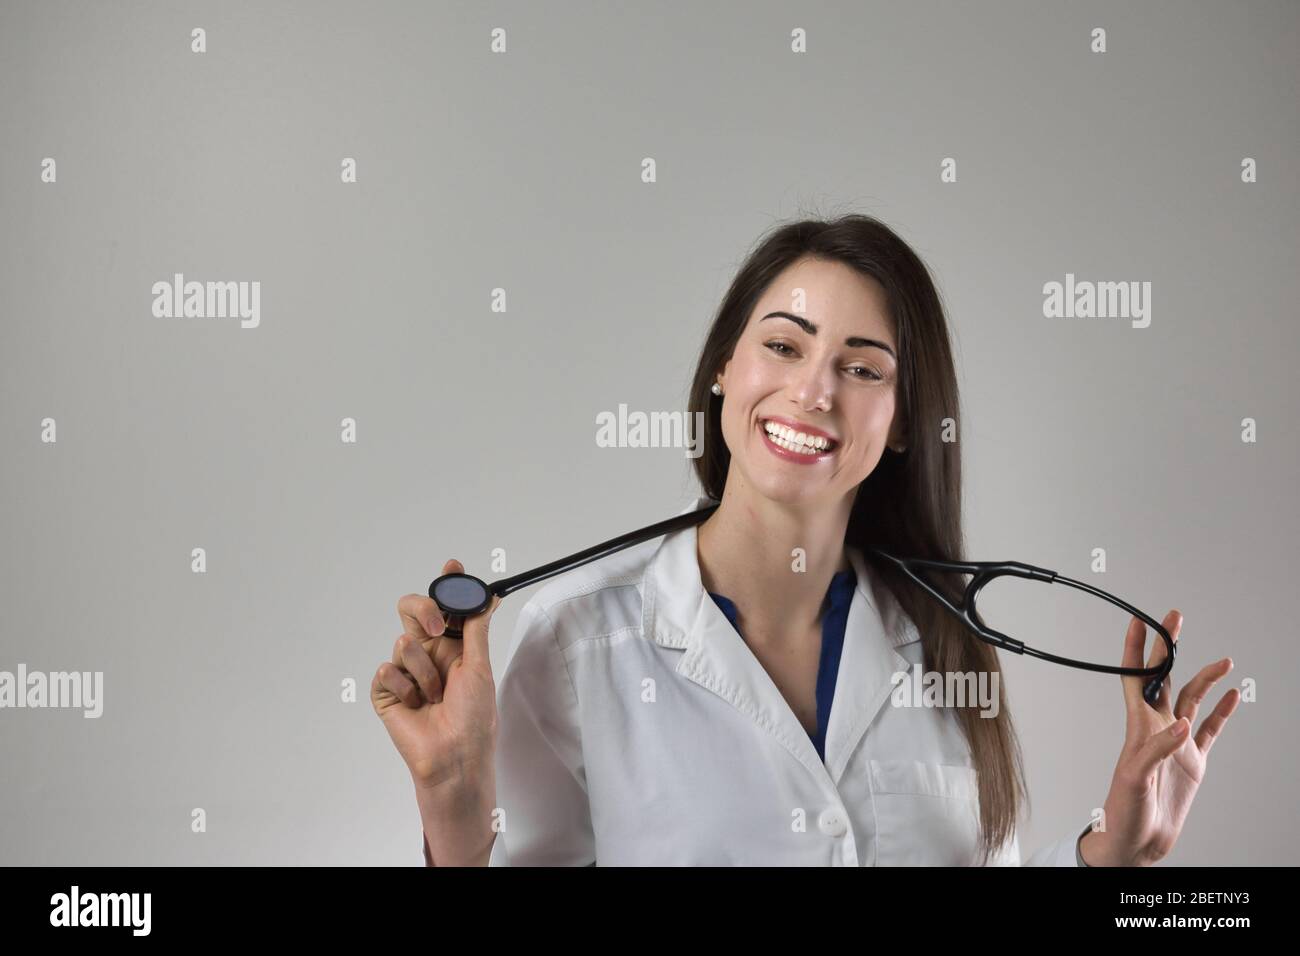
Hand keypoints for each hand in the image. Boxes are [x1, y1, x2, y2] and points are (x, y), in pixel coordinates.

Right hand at [371, 559, 501, 790]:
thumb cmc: (473, 718)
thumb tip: (487, 597)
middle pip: (412, 610)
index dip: (447, 584)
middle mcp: (428, 654)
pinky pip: (386, 670)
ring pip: (403, 643)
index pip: (445, 607)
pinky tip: (415, 705)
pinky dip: (404, 686)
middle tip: (435, 625)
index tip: (452, 567)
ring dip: (424, 670)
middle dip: (423, 609)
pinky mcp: (387, 691)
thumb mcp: (479, 666)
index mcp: (452, 646)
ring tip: (435, 695)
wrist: (454, 756)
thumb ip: (476, 629)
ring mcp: (405, 672)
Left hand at [1081, 610, 1240, 865]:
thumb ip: (1157, 749)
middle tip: (1175, 618)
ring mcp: (1176, 743)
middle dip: (1169, 648)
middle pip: (1164, 678)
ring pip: (1192, 700)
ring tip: (1224, 661)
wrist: (1135, 842)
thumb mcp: (1135, 778)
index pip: (1135, 677)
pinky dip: (1223, 712)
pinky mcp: (1193, 762)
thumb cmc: (1123, 811)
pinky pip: (1211, 730)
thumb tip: (1181, 724)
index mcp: (1137, 727)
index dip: (1136, 649)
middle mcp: (1156, 728)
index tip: (1139, 620)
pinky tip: (1232, 695)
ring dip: (1206, 679)